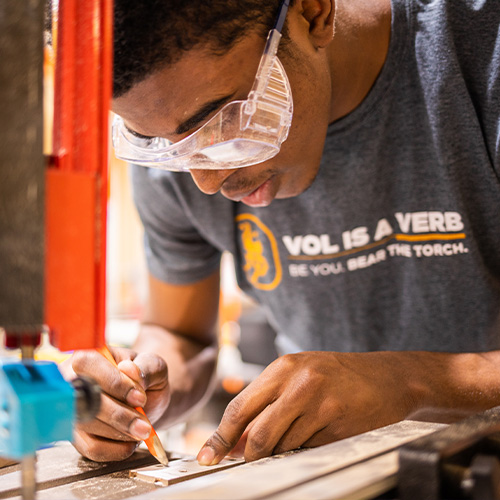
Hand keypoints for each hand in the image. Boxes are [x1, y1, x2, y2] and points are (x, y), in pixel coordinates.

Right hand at [59, 347, 168, 461]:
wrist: (147, 398)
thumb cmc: (145, 376)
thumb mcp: (154, 364)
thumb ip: (145, 366)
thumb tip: (128, 369)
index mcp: (89, 355)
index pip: (88, 365)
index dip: (113, 383)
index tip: (139, 397)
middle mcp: (71, 381)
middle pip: (84, 399)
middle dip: (119, 415)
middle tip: (145, 425)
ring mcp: (71, 410)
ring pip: (87, 425)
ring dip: (119, 432)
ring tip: (142, 430)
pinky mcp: (77, 436)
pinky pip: (89, 448)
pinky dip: (114, 450)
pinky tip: (131, 442)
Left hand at [197, 351, 416, 463]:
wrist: (388, 377)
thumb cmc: (339, 376)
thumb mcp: (299, 376)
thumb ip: (268, 403)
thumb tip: (236, 440)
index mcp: (283, 367)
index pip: (240, 407)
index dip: (221, 436)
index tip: (208, 456)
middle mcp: (299, 382)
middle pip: (257, 432)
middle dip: (250, 455)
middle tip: (250, 461)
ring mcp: (320, 403)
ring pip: (281, 446)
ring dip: (280, 452)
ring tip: (298, 436)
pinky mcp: (338, 424)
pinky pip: (307, 450)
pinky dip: (304, 451)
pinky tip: (317, 435)